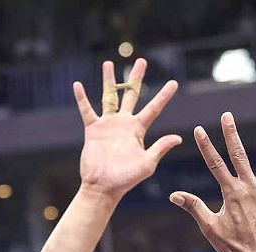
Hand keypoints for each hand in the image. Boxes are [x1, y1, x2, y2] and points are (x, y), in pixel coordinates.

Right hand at [72, 59, 181, 198]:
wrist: (103, 187)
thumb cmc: (126, 179)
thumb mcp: (147, 163)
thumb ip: (160, 148)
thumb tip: (178, 137)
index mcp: (138, 130)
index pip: (154, 108)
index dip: (164, 95)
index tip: (174, 82)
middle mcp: (124, 124)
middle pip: (131, 95)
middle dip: (135, 78)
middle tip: (141, 61)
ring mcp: (108, 125)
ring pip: (109, 97)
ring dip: (109, 80)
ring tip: (108, 63)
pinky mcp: (93, 130)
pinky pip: (87, 111)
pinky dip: (82, 98)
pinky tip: (78, 85)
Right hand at [170, 113, 255, 251]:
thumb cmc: (233, 246)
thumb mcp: (210, 227)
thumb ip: (193, 207)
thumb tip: (174, 195)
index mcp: (231, 192)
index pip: (215, 164)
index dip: (206, 147)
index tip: (199, 130)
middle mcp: (250, 188)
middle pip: (239, 155)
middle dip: (232, 134)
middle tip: (227, 116)